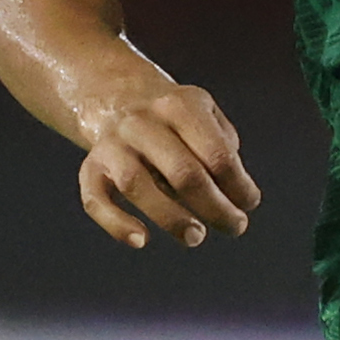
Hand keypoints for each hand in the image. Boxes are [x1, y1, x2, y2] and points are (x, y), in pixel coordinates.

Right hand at [74, 77, 259, 249]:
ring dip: (171, 218)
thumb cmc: (176, 121)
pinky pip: (95, 199)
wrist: (118, 99)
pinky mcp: (91, 167)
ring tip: (196, 237)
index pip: (216, 154)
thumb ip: (224, 149)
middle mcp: (141, 122)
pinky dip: (116, 223)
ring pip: (137, 186)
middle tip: (234, 227)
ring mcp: (113, 144)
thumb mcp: (205, 115)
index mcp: (178, 106)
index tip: (248, 204)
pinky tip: (141, 240)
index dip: (238, 185)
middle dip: (215, 208)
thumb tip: (235, 194)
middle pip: (183, 172)